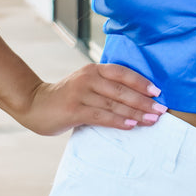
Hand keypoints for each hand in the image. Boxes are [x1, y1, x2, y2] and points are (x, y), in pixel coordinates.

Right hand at [17, 62, 167, 135]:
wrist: (35, 104)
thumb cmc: (66, 96)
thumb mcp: (86, 84)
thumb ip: (105, 87)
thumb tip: (136, 98)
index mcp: (93, 69)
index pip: (122, 73)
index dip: (141, 82)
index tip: (158, 92)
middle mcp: (88, 78)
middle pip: (122, 89)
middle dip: (144, 101)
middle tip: (161, 110)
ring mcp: (80, 93)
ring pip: (114, 103)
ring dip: (136, 113)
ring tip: (152, 120)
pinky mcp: (74, 110)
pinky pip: (101, 116)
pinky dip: (118, 121)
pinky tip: (131, 125)